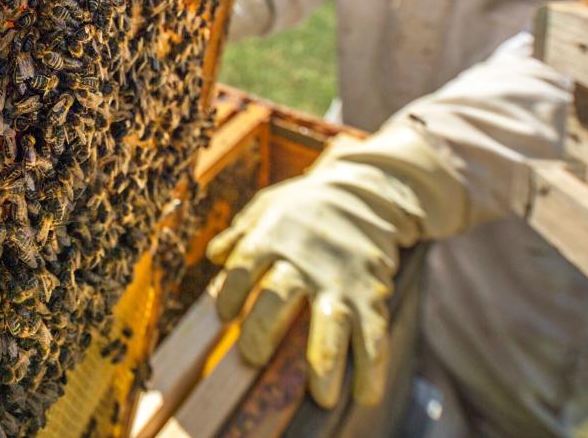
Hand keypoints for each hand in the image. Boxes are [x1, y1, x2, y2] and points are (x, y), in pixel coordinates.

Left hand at [204, 122, 468, 408]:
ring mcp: (339, 279)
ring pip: (330, 322)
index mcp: (272, 237)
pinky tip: (366, 396)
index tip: (225, 316)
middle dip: (262, 331)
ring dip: (325, 361)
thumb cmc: (306, 204)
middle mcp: (303, 260)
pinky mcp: (371, 293)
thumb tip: (213, 256)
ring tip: (321, 396)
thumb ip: (240, 231)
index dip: (230, 294)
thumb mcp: (268, 205)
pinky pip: (373, 333)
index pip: (242, 268)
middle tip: (253, 358)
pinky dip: (371, 367)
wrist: (365, 190)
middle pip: (278, 297)